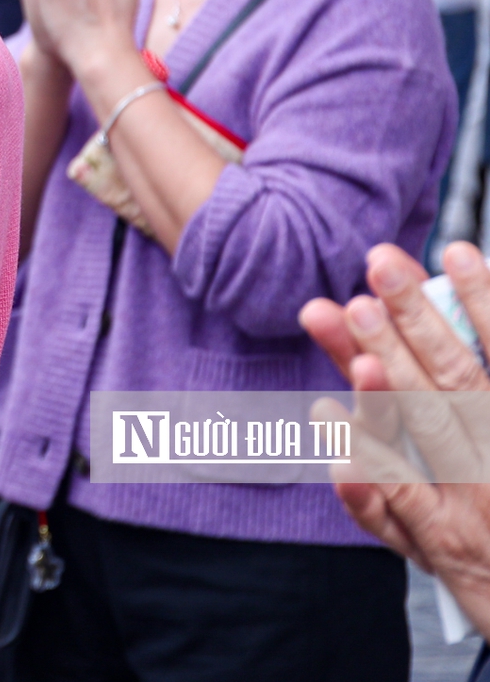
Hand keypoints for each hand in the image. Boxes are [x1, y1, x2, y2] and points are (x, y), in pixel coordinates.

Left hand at [299, 242, 489, 634]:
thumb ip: (488, 375)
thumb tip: (466, 295)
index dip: (488, 304)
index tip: (459, 251)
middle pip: (456, 381)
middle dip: (417, 318)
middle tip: (380, 262)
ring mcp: (470, 509)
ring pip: (420, 429)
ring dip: (382, 370)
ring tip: (351, 312)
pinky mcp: (438, 547)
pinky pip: (392, 502)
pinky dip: (359, 460)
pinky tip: (324, 415)